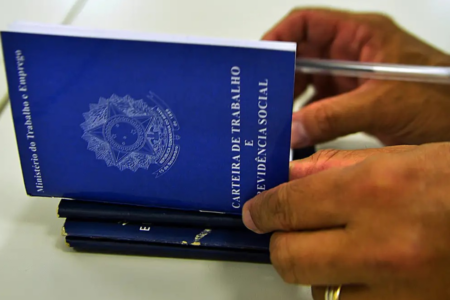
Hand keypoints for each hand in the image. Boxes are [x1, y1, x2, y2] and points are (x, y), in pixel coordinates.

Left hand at [242, 143, 449, 299]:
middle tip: (288, 231)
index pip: (287, 207)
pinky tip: (361, 272)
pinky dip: (344, 292)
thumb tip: (287, 178)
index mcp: (373, 192)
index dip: (262, 210)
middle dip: (280, 242)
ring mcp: (395, 289)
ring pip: (317, 291)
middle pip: (288, 257)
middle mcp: (379, 244)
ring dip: (314, 271)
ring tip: (335, 250)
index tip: (255, 212)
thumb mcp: (396, 158)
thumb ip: (333, 169)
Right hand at [263, 8, 449, 146]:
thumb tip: (293, 128)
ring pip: (309, 82)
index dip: (280, 37)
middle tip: (263, 97)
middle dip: (281, 76)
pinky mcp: (354, 101)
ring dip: (291, 99)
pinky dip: (305, 117)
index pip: (308, 24)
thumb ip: (335, 116)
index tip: (260, 59)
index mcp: (361, 36)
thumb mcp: (384, 105)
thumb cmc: (443, 101)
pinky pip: (319, 104)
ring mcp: (352, 78)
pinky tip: (295, 131)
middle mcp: (353, 53)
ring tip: (275, 117)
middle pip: (303, 55)